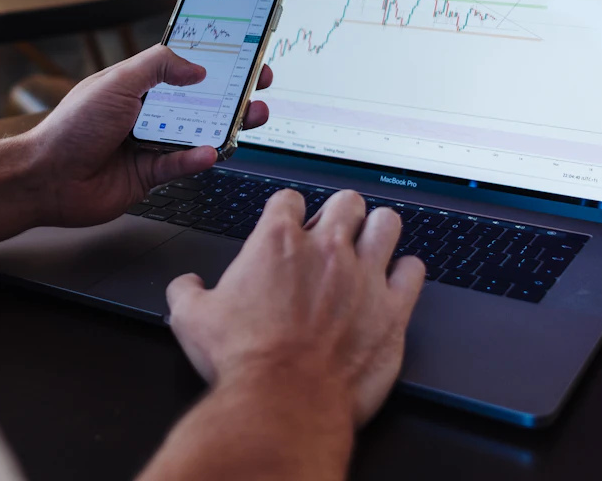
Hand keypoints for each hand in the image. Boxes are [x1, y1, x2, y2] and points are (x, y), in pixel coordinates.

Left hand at [27, 45, 271, 228]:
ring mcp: (149, 144)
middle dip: (233, 93)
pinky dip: (197, 160)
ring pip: (198, 134)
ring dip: (227, 126)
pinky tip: (209, 152)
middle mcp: (146, 112)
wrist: (46, 178)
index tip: (244, 54)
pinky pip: (182, 166)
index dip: (214, 60)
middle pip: (200, 101)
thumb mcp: (117, 82)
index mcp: (137, 84)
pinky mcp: (149, 175)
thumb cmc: (72, 127)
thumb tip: (196, 68)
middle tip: (260, 86)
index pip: (183, 66)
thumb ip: (158, 66)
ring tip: (251, 117)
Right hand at [166, 190, 425, 425]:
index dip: (289, 211)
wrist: (283, 402)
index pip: (290, 199)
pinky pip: (414, 270)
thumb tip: (186, 286)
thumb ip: (187, 292)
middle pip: (346, 201)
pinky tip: (395, 282)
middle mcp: (326, 250)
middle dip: (340, 213)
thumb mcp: (191, 320)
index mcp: (278, 242)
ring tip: (370, 246)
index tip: (289, 225)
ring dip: (378, 232)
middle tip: (333, 234)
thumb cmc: (244, 362)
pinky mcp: (393, 309)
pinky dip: (406, 273)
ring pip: (387, 223)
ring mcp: (364, 276)